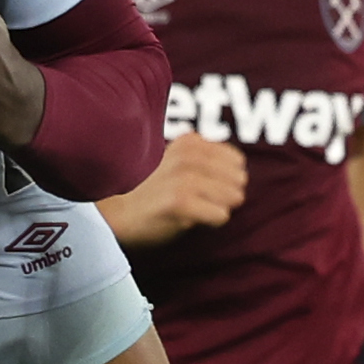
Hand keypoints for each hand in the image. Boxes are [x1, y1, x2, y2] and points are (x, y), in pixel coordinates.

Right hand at [100, 134, 244, 243]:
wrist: (120, 215)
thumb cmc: (155, 193)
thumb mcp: (180, 164)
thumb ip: (209, 161)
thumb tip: (243, 175)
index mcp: (190, 141)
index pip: (237, 162)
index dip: (224, 180)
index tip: (198, 187)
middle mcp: (189, 154)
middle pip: (239, 180)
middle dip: (224, 195)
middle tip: (196, 201)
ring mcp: (185, 177)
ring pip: (233, 197)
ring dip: (216, 208)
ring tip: (191, 208)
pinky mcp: (181, 201)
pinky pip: (221, 216)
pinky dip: (209, 222)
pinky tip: (186, 219)